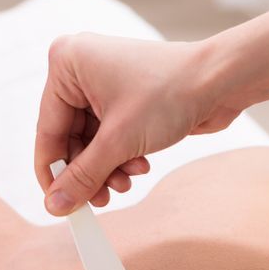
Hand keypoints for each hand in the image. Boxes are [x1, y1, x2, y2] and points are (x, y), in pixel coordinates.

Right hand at [34, 33, 242, 214]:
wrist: (221, 82)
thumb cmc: (170, 94)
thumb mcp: (119, 142)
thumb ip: (83, 177)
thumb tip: (55, 205)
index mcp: (66, 64)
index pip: (47, 130)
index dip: (53, 172)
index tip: (58, 205)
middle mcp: (82, 70)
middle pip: (71, 138)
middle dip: (89, 172)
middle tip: (101, 201)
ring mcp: (105, 84)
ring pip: (93, 142)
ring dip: (109, 168)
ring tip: (127, 183)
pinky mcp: (127, 99)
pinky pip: (112, 136)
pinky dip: (123, 156)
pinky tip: (141, 165)